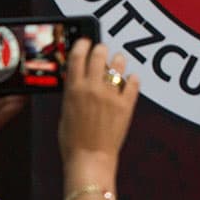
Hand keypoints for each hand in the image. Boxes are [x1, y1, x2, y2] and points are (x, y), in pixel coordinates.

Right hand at [58, 40, 138, 199]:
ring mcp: (111, 95)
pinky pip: (134, 81)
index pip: (78, 55)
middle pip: (100, 54)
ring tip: (117, 64)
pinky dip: (132, 79)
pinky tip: (129, 80)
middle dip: (101, 49)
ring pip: (118, 64)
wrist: (90, 158)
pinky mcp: (127, 103)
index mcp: (74, 90)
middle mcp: (93, 88)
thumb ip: (73, 92)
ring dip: (117, 61)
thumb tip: (79, 78)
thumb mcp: (65, 111)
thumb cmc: (72, 140)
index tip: (86, 41)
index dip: (82, 44)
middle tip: (102, 51)